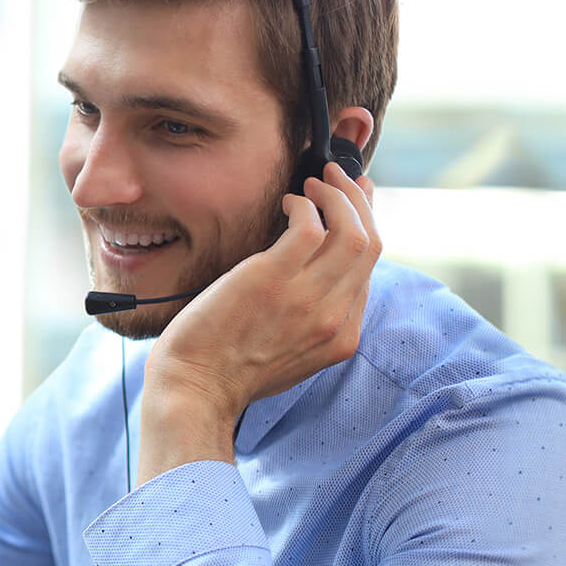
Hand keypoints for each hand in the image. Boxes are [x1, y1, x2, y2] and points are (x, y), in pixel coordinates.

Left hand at [139, 162, 379, 482]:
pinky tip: (287, 201)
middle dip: (359, 201)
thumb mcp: (293, 354)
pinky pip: (309, 225)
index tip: (356, 202)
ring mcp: (306, 298)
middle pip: (370, 244)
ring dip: (336, 194)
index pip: (369, 270)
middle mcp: (332, 318)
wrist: (195, 388)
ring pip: (351, 230)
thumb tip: (319, 272)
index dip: (366, 225)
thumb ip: (315, 318)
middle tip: (337, 177)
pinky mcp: (272, 278)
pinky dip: (303, 203)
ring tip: (313, 181)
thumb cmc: (230, 370)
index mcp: (341, 338)